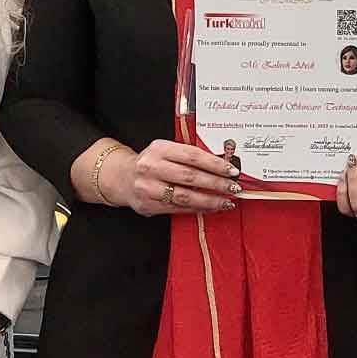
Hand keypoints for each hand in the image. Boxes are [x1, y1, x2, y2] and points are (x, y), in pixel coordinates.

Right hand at [79, 139, 239, 215]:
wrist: (122, 177)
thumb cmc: (153, 163)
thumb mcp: (166, 151)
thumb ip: (189, 156)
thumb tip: (223, 165)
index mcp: (159, 148)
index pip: (192, 156)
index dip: (215, 164)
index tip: (232, 170)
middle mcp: (151, 167)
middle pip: (190, 177)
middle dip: (216, 184)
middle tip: (234, 188)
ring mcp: (147, 187)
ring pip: (185, 196)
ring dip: (209, 200)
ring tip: (226, 202)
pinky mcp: (148, 205)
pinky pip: (178, 209)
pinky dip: (197, 209)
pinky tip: (210, 208)